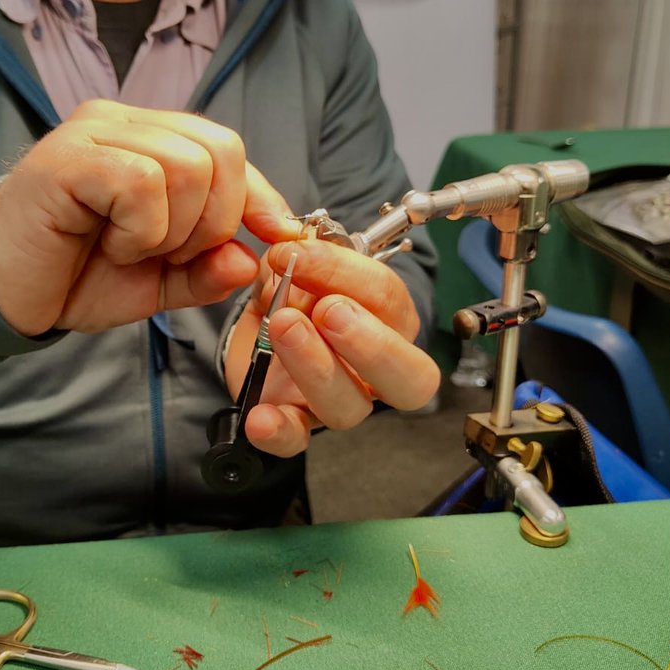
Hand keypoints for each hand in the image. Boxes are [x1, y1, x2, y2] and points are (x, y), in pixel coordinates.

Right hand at [0, 100, 300, 334]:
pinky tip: (110, 243)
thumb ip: (206, 269)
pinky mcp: (68, 156)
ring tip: (130, 248)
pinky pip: (142, 182)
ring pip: (188, 165)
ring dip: (173, 230)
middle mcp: (125, 122)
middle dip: (214, 220)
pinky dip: (141, 229)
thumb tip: (254, 257)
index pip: (228, 149)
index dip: (259, 198)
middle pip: (220, 150)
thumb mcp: (157, 281)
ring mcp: (95, 131)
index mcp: (150, 139)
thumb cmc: (73, 275)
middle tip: (168, 253)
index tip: (274, 240)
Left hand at [225, 238, 439, 456]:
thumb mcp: (294, 255)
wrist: (259, 323)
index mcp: (388, 317)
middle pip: (409, 376)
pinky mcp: (297, 420)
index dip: (345, 272)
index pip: (388, 297)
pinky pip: (296, 440)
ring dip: (317, 367)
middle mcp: (376, 368)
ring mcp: (340, 398)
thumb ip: (293, 238)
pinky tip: (261, 416)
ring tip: (283, 329)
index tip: (297, 253)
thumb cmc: (295, 288)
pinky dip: (279, 432)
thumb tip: (282, 229)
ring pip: (350, 406)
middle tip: (327, 311)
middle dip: (371, 342)